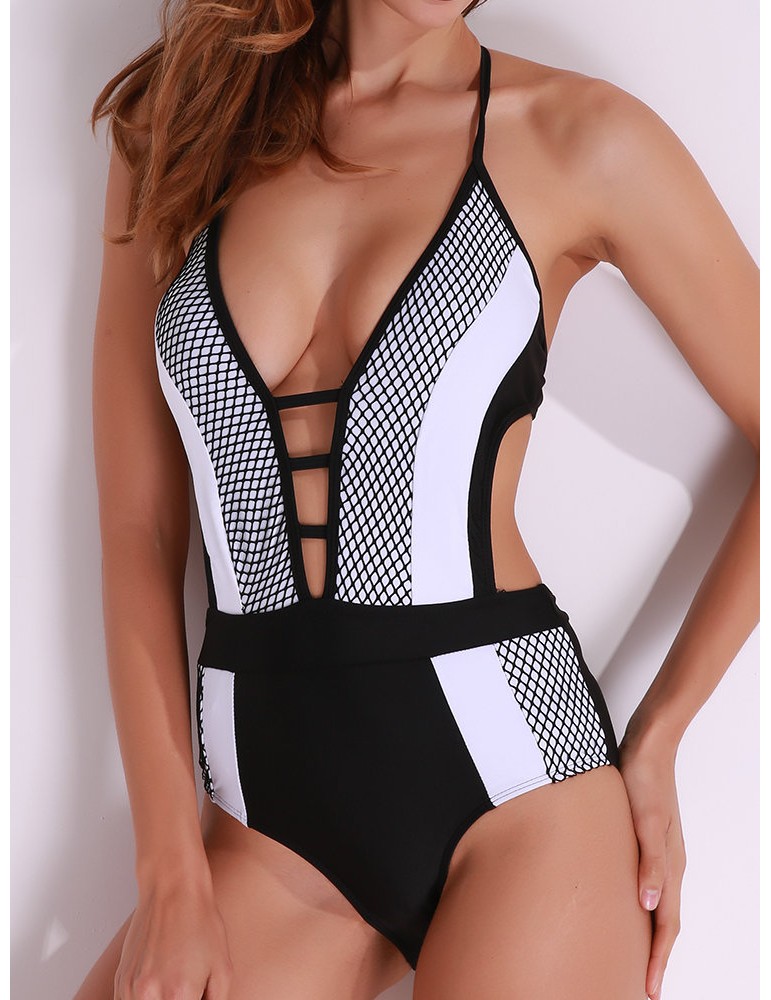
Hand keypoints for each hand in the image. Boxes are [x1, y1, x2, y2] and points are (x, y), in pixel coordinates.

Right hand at [114, 874, 232, 998]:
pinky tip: (159, 989)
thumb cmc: (200, 924)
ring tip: (173, 987)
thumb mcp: (223, 969)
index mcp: (179, 995)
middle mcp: (150, 995)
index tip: (193, 999)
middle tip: (184, 992)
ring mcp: (130, 989)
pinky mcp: (120, 981)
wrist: (172, 891)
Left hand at [617, 736, 686, 999]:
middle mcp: (667, 864)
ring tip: (631, 958)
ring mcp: (658, 852)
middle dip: (655, 957)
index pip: (666, 925)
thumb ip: (649, 862)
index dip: (657, 960)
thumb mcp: (644, 821)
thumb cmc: (643, 780)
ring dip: (647, 935)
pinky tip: (623, 907)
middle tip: (640, 987)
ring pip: (656, 905)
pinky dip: (639, 907)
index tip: (649, 991)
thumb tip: (649, 904)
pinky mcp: (645, 839)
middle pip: (664, 922)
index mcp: (670, 866)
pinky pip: (646, 884)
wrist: (647, 744)